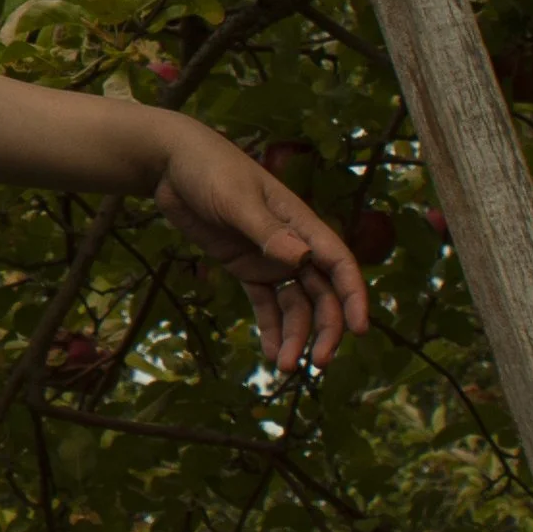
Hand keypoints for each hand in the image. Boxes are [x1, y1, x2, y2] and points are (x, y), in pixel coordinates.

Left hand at [153, 116, 368, 371]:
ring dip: (295, 335)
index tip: (359, 329)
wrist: (173, 165)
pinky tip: (270, 353)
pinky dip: (270, 328)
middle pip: (322, 293)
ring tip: (282, 366)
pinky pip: (265, 304)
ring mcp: (270, 258)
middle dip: (325, 328)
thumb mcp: (235, 199)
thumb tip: (302, 258)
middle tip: (317, 362)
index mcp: (300, 223)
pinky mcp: (245, 267)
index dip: (354, 296)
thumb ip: (266, 230)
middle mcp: (293, 245)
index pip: (338, 263)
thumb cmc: (209, 170)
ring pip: (295, 304)